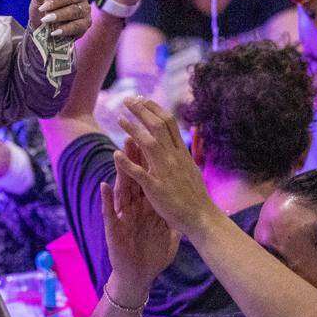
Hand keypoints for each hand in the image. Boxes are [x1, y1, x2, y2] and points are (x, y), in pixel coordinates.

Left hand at [28, 0, 90, 38]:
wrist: (42, 28)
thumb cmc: (43, 9)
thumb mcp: (38, 0)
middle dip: (57, 2)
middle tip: (43, 8)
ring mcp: (85, 8)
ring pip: (76, 10)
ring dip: (60, 15)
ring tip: (46, 20)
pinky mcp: (86, 23)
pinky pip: (78, 25)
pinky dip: (65, 29)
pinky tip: (54, 32)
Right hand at [101, 137, 178, 292]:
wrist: (138, 277)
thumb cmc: (151, 255)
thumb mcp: (166, 234)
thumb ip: (172, 217)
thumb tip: (188, 206)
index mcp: (146, 207)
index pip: (147, 180)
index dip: (149, 162)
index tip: (153, 142)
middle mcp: (132, 208)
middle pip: (132, 179)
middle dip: (132, 158)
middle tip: (132, 134)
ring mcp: (122, 217)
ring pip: (120, 191)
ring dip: (118, 172)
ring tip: (117, 153)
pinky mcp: (114, 229)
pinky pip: (110, 213)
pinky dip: (106, 199)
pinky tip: (104, 186)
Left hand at [114, 96, 221, 235]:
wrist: (201, 218)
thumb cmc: (194, 195)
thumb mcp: (189, 169)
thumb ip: (179, 154)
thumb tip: (173, 140)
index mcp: (181, 153)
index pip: (168, 123)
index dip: (154, 109)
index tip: (142, 98)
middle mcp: (174, 158)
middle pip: (157, 127)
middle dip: (141, 111)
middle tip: (127, 99)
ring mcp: (165, 172)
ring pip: (148, 144)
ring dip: (132, 129)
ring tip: (119, 118)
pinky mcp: (156, 188)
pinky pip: (139, 172)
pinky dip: (127, 162)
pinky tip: (115, 154)